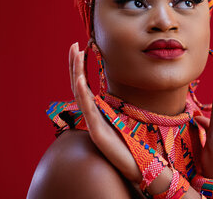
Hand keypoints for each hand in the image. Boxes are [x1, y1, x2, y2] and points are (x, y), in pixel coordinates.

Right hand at [69, 42, 141, 182]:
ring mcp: (92, 123)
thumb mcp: (123, 120)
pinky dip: (83, 94)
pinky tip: (80, 79)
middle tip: (73, 45)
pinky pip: (88, 110)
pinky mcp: (97, 132)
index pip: (83, 84)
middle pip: (78, 85)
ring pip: (80, 94)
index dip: (80, 67)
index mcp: (96, 111)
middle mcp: (91, 115)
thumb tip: (117, 94)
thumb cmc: (132, 145)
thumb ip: (116, 108)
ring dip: (77, 72)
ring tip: (76, 54)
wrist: (139, 166)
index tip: (80, 48)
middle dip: (75, 65)